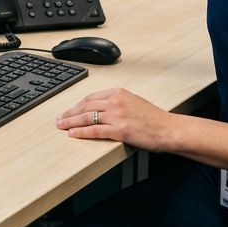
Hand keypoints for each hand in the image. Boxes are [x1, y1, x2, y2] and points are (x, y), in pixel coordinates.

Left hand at [55, 87, 176, 151]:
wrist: (168, 129)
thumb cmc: (154, 118)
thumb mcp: (134, 102)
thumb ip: (117, 102)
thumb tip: (101, 109)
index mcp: (118, 92)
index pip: (91, 97)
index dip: (77, 105)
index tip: (70, 109)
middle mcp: (115, 101)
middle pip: (85, 106)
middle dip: (70, 113)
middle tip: (59, 118)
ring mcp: (116, 115)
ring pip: (87, 117)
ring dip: (71, 122)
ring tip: (61, 126)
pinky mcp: (119, 130)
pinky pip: (94, 130)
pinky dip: (81, 132)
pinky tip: (72, 134)